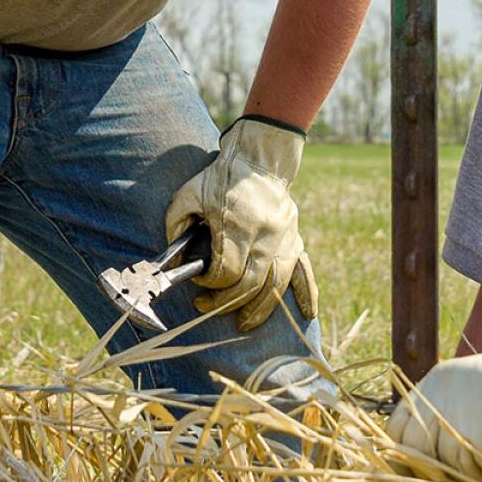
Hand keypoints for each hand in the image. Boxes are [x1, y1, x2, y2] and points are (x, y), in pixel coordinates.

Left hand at [163, 116, 318, 330]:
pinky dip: (308, 293)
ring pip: (275, 285)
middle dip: (225, 303)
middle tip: (206, 306)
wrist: (261, 157)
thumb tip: (173, 259)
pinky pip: (304, 270)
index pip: (226, 272)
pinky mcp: (295, 238)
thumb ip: (176, 225)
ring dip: (259, 309)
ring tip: (244, 324)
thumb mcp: (189, 193)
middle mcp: (265, 236)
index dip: (209, 283)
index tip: (197, 280)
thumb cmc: (222, 175)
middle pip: (249, 285)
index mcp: (237, 225)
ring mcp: (284, 239)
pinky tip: (308, 314)